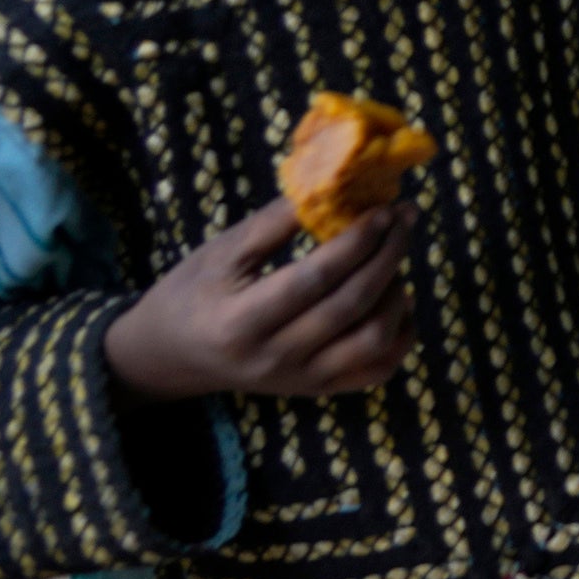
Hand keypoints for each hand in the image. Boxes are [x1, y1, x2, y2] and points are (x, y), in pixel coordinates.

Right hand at [106, 199, 421, 399]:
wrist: (175, 353)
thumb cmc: (196, 291)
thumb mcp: (222, 252)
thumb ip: (275, 223)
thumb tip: (336, 189)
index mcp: (240, 322)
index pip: (314, 280)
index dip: (356, 242)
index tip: (384, 209)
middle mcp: (274, 359)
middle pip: (350, 308)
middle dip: (387, 257)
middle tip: (404, 219)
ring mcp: (300, 380)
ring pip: (373, 343)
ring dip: (396, 295)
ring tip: (390, 259)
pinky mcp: (318, 389)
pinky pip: (376, 369)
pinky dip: (400, 334)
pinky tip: (396, 300)